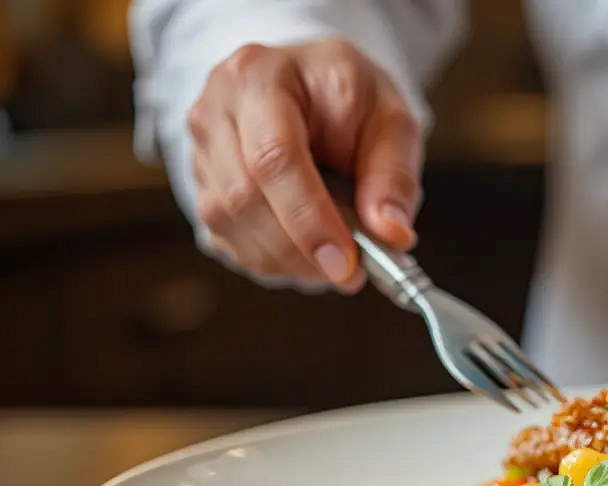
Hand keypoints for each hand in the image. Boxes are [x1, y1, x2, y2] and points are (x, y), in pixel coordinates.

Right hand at [187, 39, 422, 291]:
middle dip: (300, 248)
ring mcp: (200, 151)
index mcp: (261, 77)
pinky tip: (307, 252)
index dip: (308, 219)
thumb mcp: (391, 122)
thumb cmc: (352, 102)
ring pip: (229, 225)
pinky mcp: (202, 187)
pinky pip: (227, 240)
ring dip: (287, 259)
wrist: (315, 92)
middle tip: (351, 272)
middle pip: (243, 197)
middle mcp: (214, 111)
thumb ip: (394, 176)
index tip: (345, 262)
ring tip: (337, 261)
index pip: (274, 158)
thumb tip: (392, 234)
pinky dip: (272, 259)